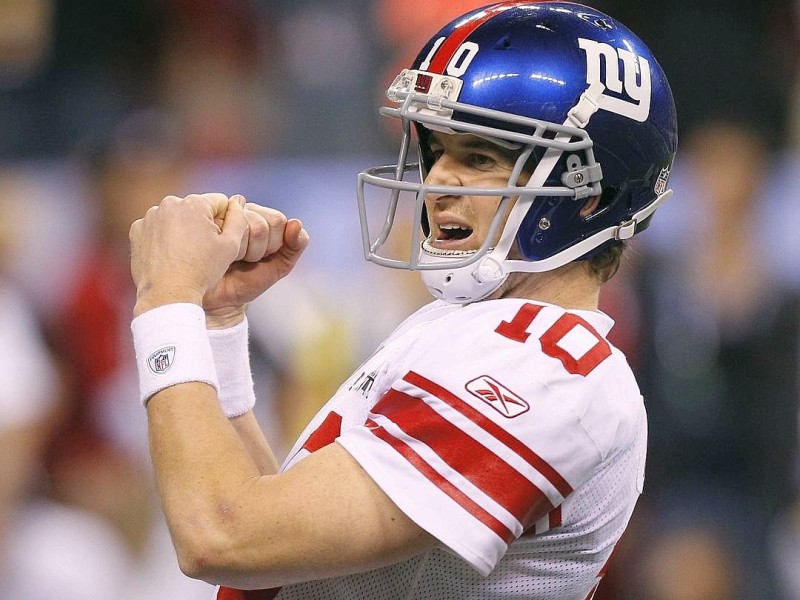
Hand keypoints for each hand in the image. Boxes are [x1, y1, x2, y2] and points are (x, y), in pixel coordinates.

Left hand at [130, 193, 248, 315]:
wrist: (168, 295)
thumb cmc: (203, 271)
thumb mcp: (231, 246)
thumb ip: (238, 219)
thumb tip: (237, 202)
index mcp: (194, 203)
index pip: (219, 202)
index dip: (224, 222)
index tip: (218, 242)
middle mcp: (169, 203)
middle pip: (195, 209)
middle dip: (201, 224)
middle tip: (202, 251)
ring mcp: (150, 217)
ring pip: (175, 218)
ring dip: (181, 230)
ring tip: (185, 255)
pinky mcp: (137, 230)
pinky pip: (156, 228)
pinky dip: (162, 238)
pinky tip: (168, 257)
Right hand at [203, 202, 308, 327]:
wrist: (219, 300)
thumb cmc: (247, 280)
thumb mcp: (279, 266)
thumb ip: (295, 246)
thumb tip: (296, 223)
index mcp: (261, 217)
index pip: (278, 220)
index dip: (274, 244)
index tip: (262, 257)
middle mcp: (240, 211)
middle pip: (261, 224)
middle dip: (258, 250)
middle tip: (246, 259)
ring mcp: (220, 216)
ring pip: (244, 226)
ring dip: (242, 251)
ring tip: (232, 258)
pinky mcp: (203, 223)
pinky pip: (225, 230)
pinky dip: (228, 248)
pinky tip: (221, 255)